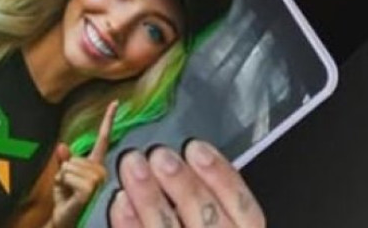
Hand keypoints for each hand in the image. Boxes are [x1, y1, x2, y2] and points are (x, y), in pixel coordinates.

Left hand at [49, 101, 115, 226]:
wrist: (64, 221)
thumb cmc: (66, 200)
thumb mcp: (63, 177)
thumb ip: (64, 160)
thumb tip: (62, 146)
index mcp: (97, 166)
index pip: (103, 140)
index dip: (108, 120)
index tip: (115, 102)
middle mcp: (101, 172)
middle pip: (74, 157)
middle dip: (64, 170)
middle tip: (69, 187)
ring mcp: (98, 182)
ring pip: (70, 165)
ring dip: (62, 178)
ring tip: (70, 192)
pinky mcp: (90, 190)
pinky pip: (68, 174)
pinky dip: (62, 182)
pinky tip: (69, 195)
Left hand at [107, 142, 265, 227]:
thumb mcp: (216, 222)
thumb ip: (208, 204)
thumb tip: (184, 162)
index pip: (247, 213)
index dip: (223, 177)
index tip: (195, 147)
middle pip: (210, 224)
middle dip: (184, 185)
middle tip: (159, 155)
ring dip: (151, 198)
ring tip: (133, 165)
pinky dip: (130, 226)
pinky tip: (120, 202)